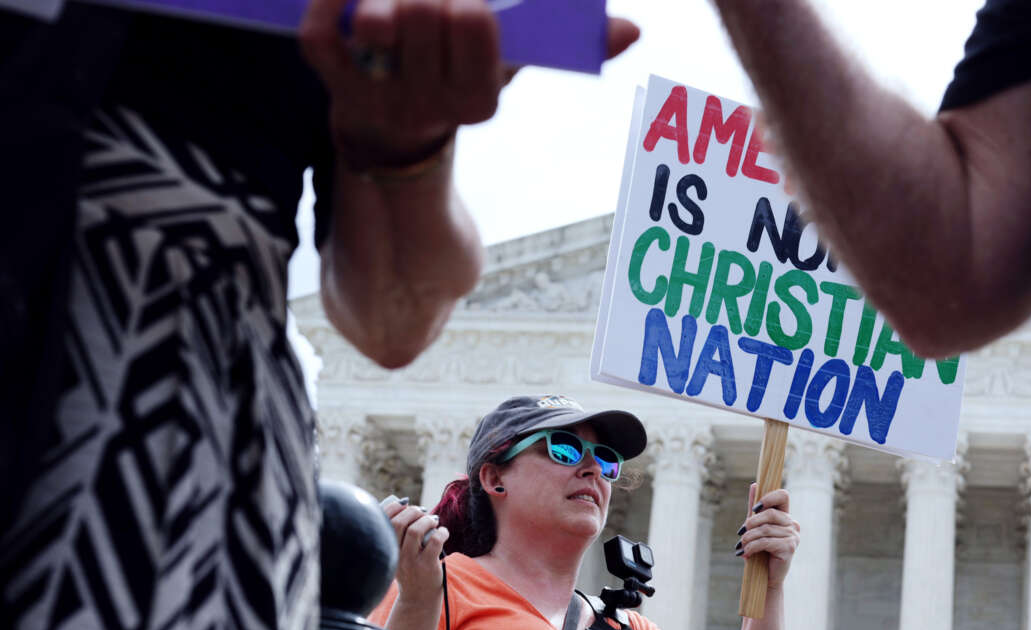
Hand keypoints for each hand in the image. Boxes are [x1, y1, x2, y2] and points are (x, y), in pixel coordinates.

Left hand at [300, 0, 640, 171]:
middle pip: (426, 13)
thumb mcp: (507, 67)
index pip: (477, 25)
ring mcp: (380, 98)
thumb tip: (630, 30)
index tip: (465, 4)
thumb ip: (557, 42)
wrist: (389, 135)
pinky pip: (321, 37)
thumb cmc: (455, 79)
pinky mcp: (336, 88)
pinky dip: (327, 2)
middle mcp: (431, 106)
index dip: (468, 3)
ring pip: (376, 23)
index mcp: (479, 100)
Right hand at [381, 497, 448, 610]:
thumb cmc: (409, 570)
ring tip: (433, 521)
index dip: (395, 507)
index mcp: (386, 549)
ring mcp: (411, 561)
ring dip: (427, 520)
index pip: (385, 521)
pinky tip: (443, 532)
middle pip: (400, 523)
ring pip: (415, 530)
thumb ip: (399, 534)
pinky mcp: (427, 566)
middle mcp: (396, 555)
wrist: (418, 599)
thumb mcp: (397, 554)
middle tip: (422, 512)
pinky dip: (442, 532)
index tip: (406, 503)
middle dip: (413, 511)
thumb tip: (408, 505)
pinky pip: (435, 541)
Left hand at [738, 483, 800, 587]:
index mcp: (786, 516)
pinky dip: (752, 547)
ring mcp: (793, 536)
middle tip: (741, 533)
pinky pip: (766, 542)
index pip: (783, 495)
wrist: (765, 577)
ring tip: (741, 545)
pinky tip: (745, 554)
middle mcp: (793, 524)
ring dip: (748, 538)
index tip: (754, 509)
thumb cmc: (760, 551)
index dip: (769, 497)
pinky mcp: (790, 548)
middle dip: (752, 523)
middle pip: (770, 513)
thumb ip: (754, 508)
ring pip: (765, 529)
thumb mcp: (755, 527)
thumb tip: (754, 485)